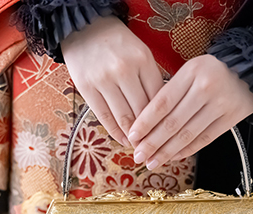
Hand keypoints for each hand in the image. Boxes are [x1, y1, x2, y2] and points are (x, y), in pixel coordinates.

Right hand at [61, 16, 163, 146]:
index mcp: (143, 60)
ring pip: (123, 117)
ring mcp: (104, 79)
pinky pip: (104, 116)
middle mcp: (124, 70)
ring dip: (133, 137)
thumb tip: (161, 115)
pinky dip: (115, 132)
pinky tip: (122, 140)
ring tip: (139, 147)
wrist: (85, 27)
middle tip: (155, 147)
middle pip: (142, 111)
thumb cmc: (118, 44)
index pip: (158, 99)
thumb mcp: (141, 54)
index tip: (167, 135)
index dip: (164, 121)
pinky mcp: (87, 87)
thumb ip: (151, 80)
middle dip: (150, 134)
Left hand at [128, 55, 252, 168]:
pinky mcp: (232, 118)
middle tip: (138, 155)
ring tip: (153, 162)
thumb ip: (171, 91)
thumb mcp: (191, 70)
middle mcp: (206, 88)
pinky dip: (187, 150)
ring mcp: (220, 104)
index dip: (145, 122)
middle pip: (173, 122)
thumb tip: (146, 122)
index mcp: (191, 72)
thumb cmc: (214, 69)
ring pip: (188, 134)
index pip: (163, 102)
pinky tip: (173, 157)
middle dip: (152, 142)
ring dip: (167, 151)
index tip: (132, 136)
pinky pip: (205, 139)